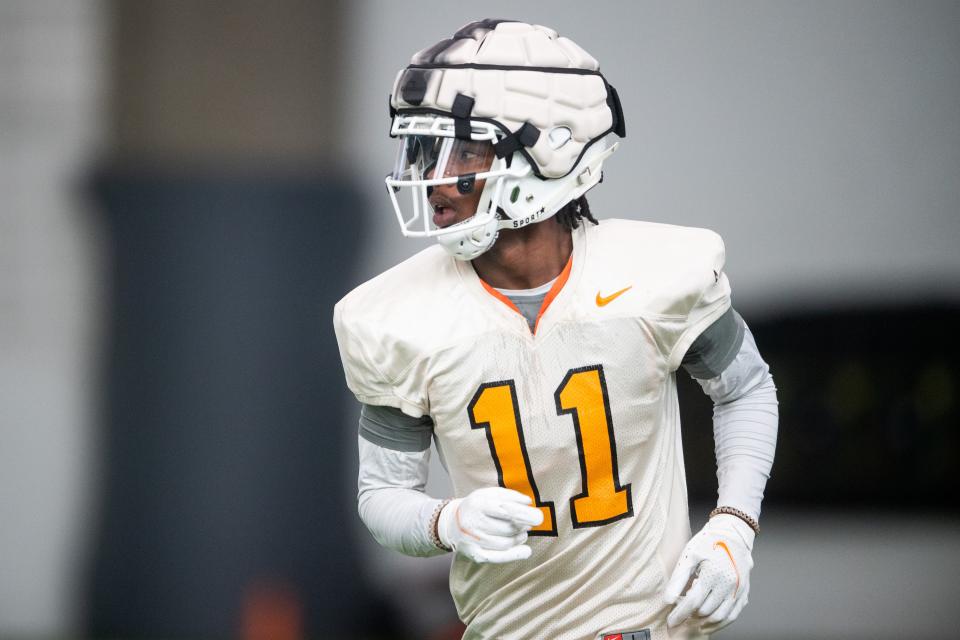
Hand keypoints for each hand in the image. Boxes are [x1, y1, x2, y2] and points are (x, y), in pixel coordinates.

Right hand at [438, 487, 543, 562]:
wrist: (453, 523)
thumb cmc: (477, 506)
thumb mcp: (489, 494)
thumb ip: (509, 496)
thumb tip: (528, 503)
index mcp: (477, 504)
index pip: (504, 510)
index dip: (523, 514)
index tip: (539, 517)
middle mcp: (472, 523)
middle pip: (507, 528)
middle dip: (523, 526)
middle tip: (530, 522)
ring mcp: (472, 541)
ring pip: (505, 543)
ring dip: (520, 538)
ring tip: (523, 532)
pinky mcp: (475, 555)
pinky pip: (498, 557)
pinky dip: (514, 555)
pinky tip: (526, 551)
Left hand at [664, 514, 754, 631]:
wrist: (733, 534)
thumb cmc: (708, 542)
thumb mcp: (689, 556)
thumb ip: (678, 579)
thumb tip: (668, 600)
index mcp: (713, 574)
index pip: (693, 602)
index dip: (679, 614)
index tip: (670, 621)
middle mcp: (728, 584)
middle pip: (705, 611)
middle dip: (690, 615)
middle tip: (681, 610)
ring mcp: (738, 590)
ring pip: (719, 617)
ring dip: (703, 621)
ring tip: (692, 616)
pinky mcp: (744, 593)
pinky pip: (732, 615)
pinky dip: (719, 622)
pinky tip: (708, 621)